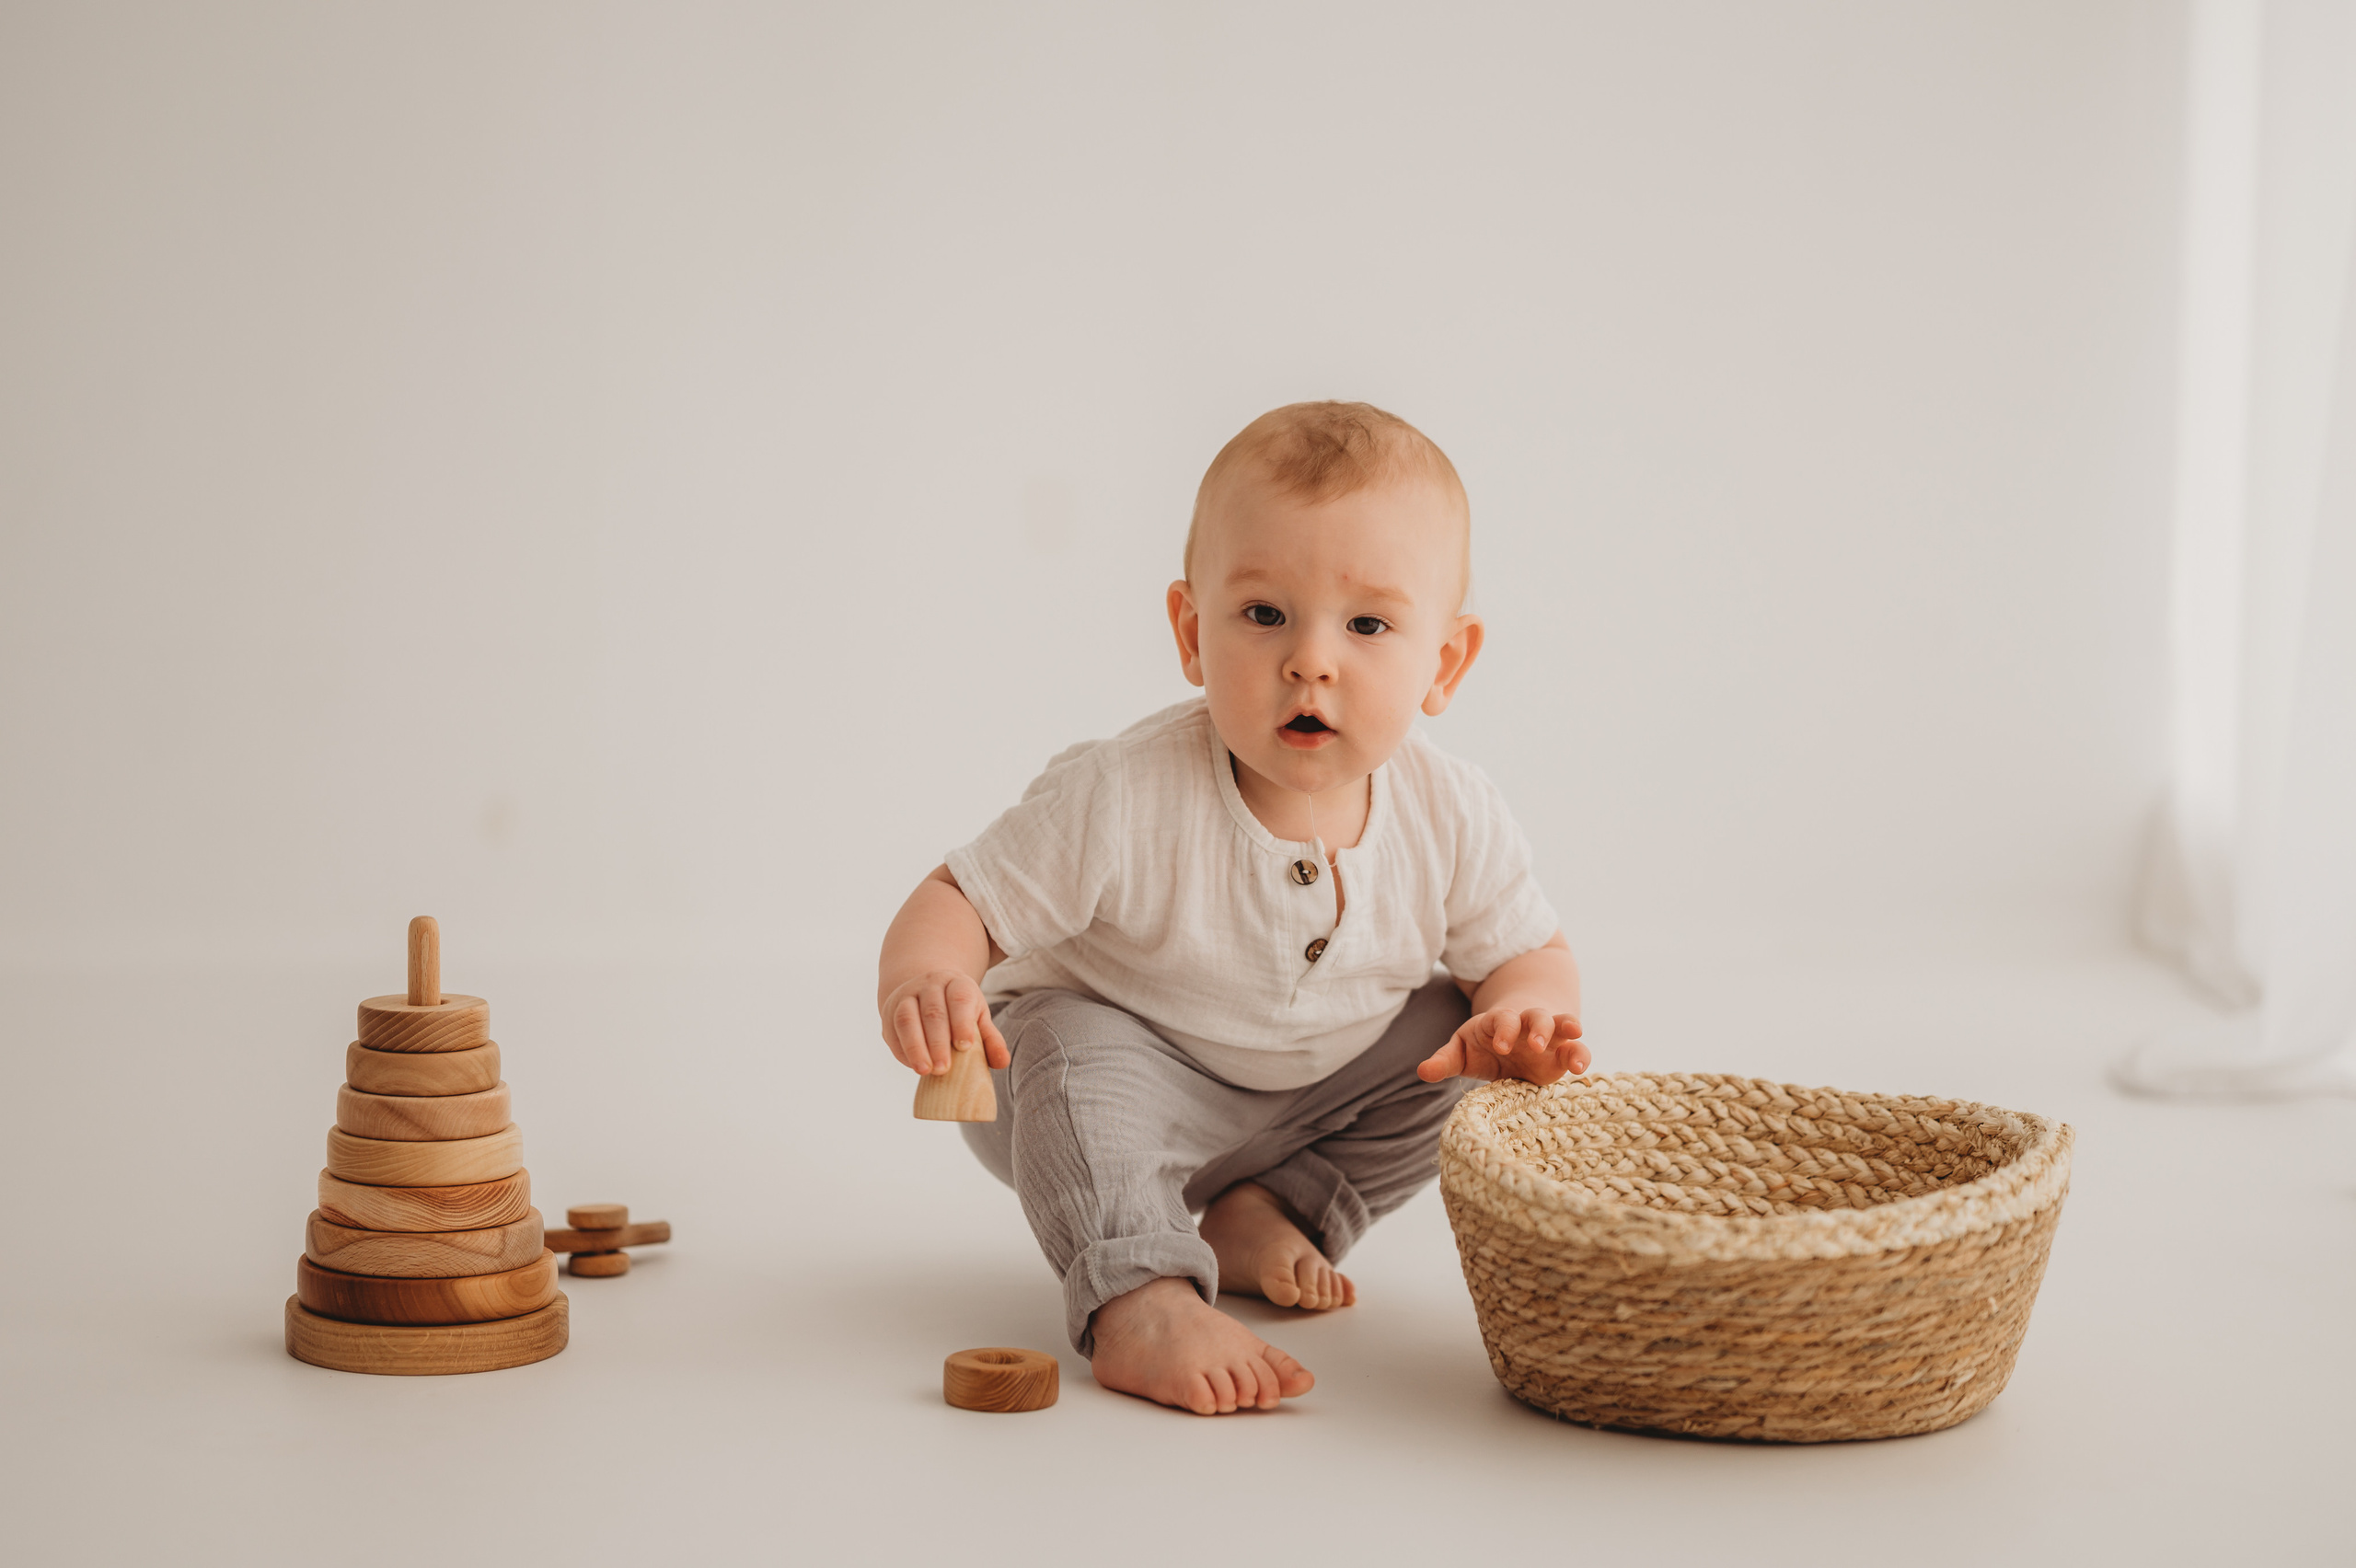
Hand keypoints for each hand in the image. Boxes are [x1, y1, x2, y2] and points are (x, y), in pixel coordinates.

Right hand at [880, 969, 1010, 1075]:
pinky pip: (892, 1029)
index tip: (965, 1047)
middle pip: (933, 1011)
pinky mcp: (890, 1011)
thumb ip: (990, 1040)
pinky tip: (913, 1065)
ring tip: (925, 1070)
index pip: (960, 999)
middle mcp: (930, 985)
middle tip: (944, 1069)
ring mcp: (906, 995)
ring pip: (907, 1018)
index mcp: (956, 983)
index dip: (962, 1023)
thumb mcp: (977, 1018)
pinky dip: (902, 1049)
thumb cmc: (958, 1011)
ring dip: (915, 1046)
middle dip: (938, 1042)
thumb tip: (1003, 1062)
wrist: (925, 990)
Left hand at [1416, 1006, 1586, 1084]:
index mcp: (1499, 1022)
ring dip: (1566, 1028)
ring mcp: (1548, 1036)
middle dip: (1537, 1027)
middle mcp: (1526, 1025)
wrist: (1512, 1040)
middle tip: (1534, 1044)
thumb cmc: (1483, 1046)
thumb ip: (1445, 1061)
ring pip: (1561, 1024)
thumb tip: (1422, 1071)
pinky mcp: (1561, 1054)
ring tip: (1574, 1035)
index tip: (1501, 1045)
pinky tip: (1580, 1069)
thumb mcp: (1463, 1052)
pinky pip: (1576, 1050)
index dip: (1503, 1029)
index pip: (1502, 1019)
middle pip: (1536, 1016)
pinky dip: (1580, 1055)